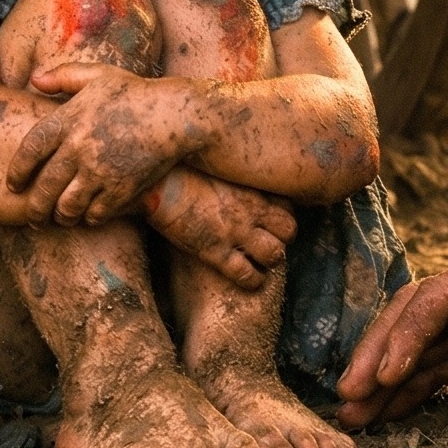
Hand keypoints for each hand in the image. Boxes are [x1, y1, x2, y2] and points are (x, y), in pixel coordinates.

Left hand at [5, 63, 204, 224]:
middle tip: (33, 218)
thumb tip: (33, 80)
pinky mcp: (122, 188)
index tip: (13, 185)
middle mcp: (80, 147)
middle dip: (35, 209)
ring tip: (60, 218)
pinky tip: (89, 215)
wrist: (176, 115)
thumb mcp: (99, 76)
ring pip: (67, 207)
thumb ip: (64, 76)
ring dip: (61, 216)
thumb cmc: (135, 93)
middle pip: (45, 188)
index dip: (17, 172)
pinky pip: (96, 213)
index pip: (30, 151)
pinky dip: (89, 218)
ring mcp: (101, 170)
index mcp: (69, 119)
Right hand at [142, 166, 296, 287]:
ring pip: (275, 255)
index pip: (288, 203)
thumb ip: (232, 178)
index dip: (282, 213)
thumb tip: (232, 182)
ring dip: (271, 260)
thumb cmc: (180, 169)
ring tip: (262, 262)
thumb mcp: (216, 166)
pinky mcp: (216, 252)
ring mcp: (236, 232)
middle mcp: (250, 210)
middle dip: (284, 238)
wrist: (157, 183)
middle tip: (270, 241)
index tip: (271, 218)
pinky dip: (253, 280)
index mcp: (251, 186)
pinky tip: (250, 280)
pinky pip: (247, 274)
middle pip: (290, 230)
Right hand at [335, 243, 447, 427]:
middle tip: (347, 400)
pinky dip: (412, 388)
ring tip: (354, 419)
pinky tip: (388, 416)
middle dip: (379, 354)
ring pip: (421, 342)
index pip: (438, 298)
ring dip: (387, 377)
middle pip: (415, 315)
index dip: (403, 335)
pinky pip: (440, 365)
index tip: (380, 377)